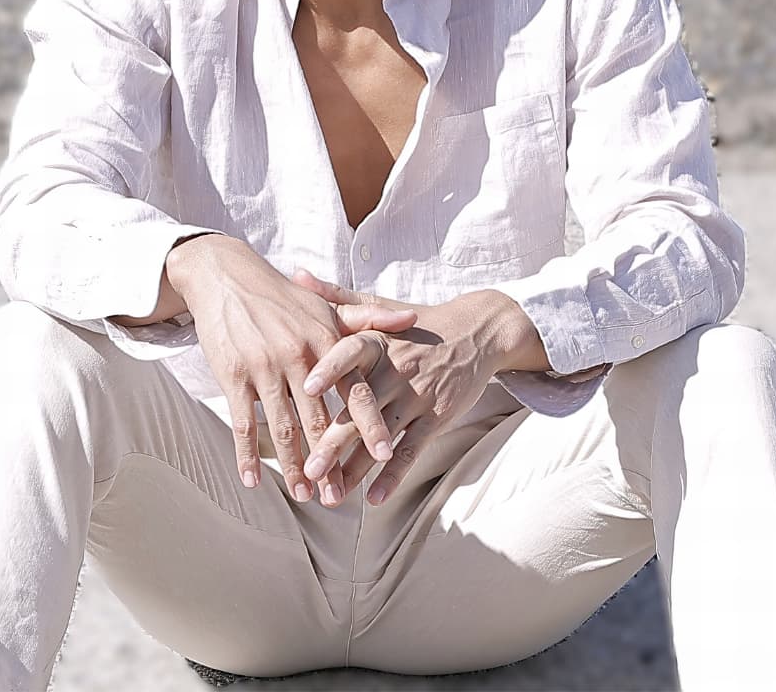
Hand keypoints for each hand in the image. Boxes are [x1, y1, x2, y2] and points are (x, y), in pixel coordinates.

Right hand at [164, 235, 416, 504]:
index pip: (355, 390)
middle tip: (340, 494)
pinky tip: (254, 481)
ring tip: (304, 494)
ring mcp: (265, 368)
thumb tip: (414, 317)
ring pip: (283, 427)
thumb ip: (371, 319)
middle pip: (319, 419)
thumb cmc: (285, 298)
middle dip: (331, 460)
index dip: (370, 424)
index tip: (386, 456)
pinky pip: (243, 422)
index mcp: (328, 342)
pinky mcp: (233, 376)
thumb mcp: (328, 308)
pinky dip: (246, 454)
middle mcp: (299, 358)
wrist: (229, 278)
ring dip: (293, 465)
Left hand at [292, 274, 527, 504]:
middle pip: (359, 409)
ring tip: (331, 496)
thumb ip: (337, 298)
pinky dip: (394, 475)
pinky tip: (375, 498)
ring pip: (381, 437)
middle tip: (306, 470)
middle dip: (331, 443)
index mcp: (379, 341)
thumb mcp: (381, 305)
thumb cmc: (420, 322)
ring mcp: (418, 396)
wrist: (480, 330)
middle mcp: (398, 369)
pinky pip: (412, 450)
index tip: (304, 387)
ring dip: (356, 470)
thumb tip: (296, 276)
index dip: (328, 370)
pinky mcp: (437, 416)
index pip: (350, 353)